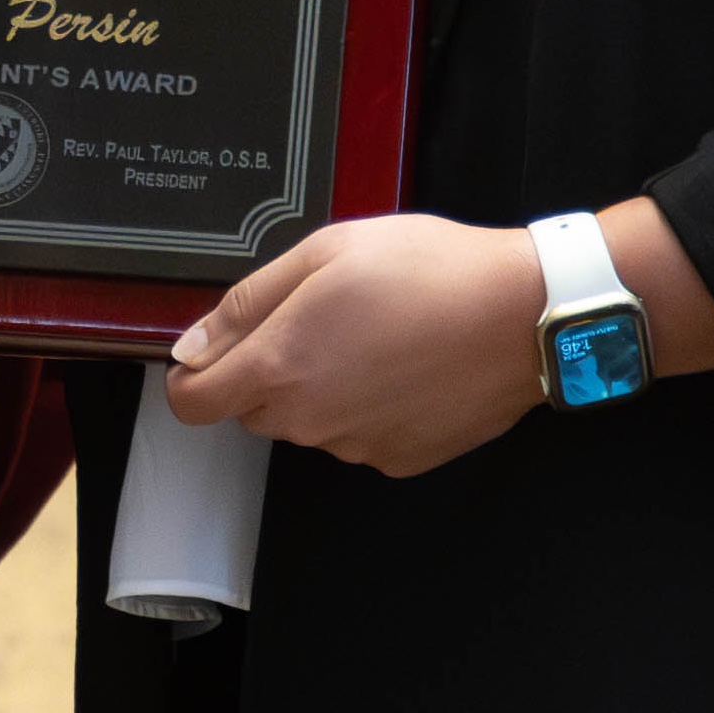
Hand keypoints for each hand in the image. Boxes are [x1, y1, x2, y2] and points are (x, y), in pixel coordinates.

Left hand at [158, 212, 544, 474]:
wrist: (521, 315)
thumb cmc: (425, 270)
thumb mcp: (322, 253)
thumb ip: (248, 302)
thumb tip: (192, 345)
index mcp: (280, 367)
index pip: (193, 403)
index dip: (193, 375)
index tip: (215, 349)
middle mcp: (311, 420)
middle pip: (251, 409)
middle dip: (265, 370)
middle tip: (317, 316)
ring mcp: (357, 447)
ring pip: (306, 422)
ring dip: (318, 387)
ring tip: (370, 332)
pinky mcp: (400, 459)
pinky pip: (356, 436)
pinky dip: (365, 407)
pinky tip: (401, 364)